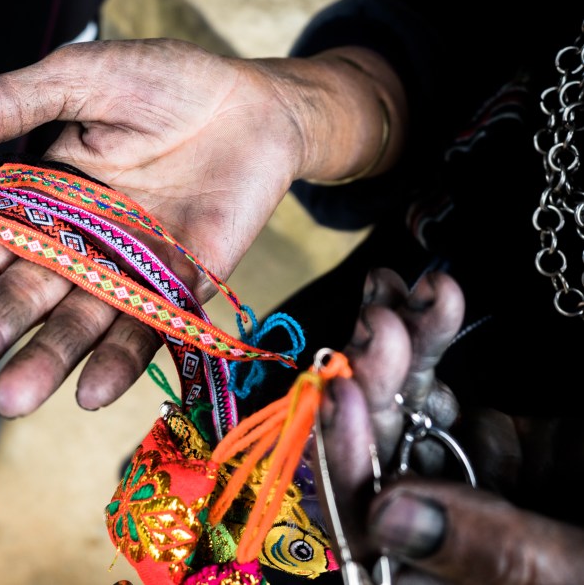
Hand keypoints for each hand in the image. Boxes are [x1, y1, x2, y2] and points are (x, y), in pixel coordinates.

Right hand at [0, 38, 379, 416]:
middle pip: (22, 295)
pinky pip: (147, 329)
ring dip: (44, 360)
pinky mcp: (178, 287)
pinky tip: (91, 391)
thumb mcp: (84, 77)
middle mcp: (76, 244)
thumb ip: (14, 101)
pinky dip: (121, 360)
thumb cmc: (166, 85)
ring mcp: (127, 270)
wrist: (254, 105)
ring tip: (8, 399)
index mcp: (40, 199)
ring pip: (78, 323)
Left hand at [316, 268, 583, 583]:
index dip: (346, 462)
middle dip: (373, 383)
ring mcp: (471, 482)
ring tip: (401, 292)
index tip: (347, 394)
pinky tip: (429, 296)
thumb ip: (499, 557)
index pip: (369, 529)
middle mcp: (447, 532)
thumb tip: (387, 518)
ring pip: (400, 411)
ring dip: (394, 348)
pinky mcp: (502, 442)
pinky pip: (442, 387)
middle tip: (383, 325)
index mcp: (453, 582)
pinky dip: (427, 339)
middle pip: (377, 457)